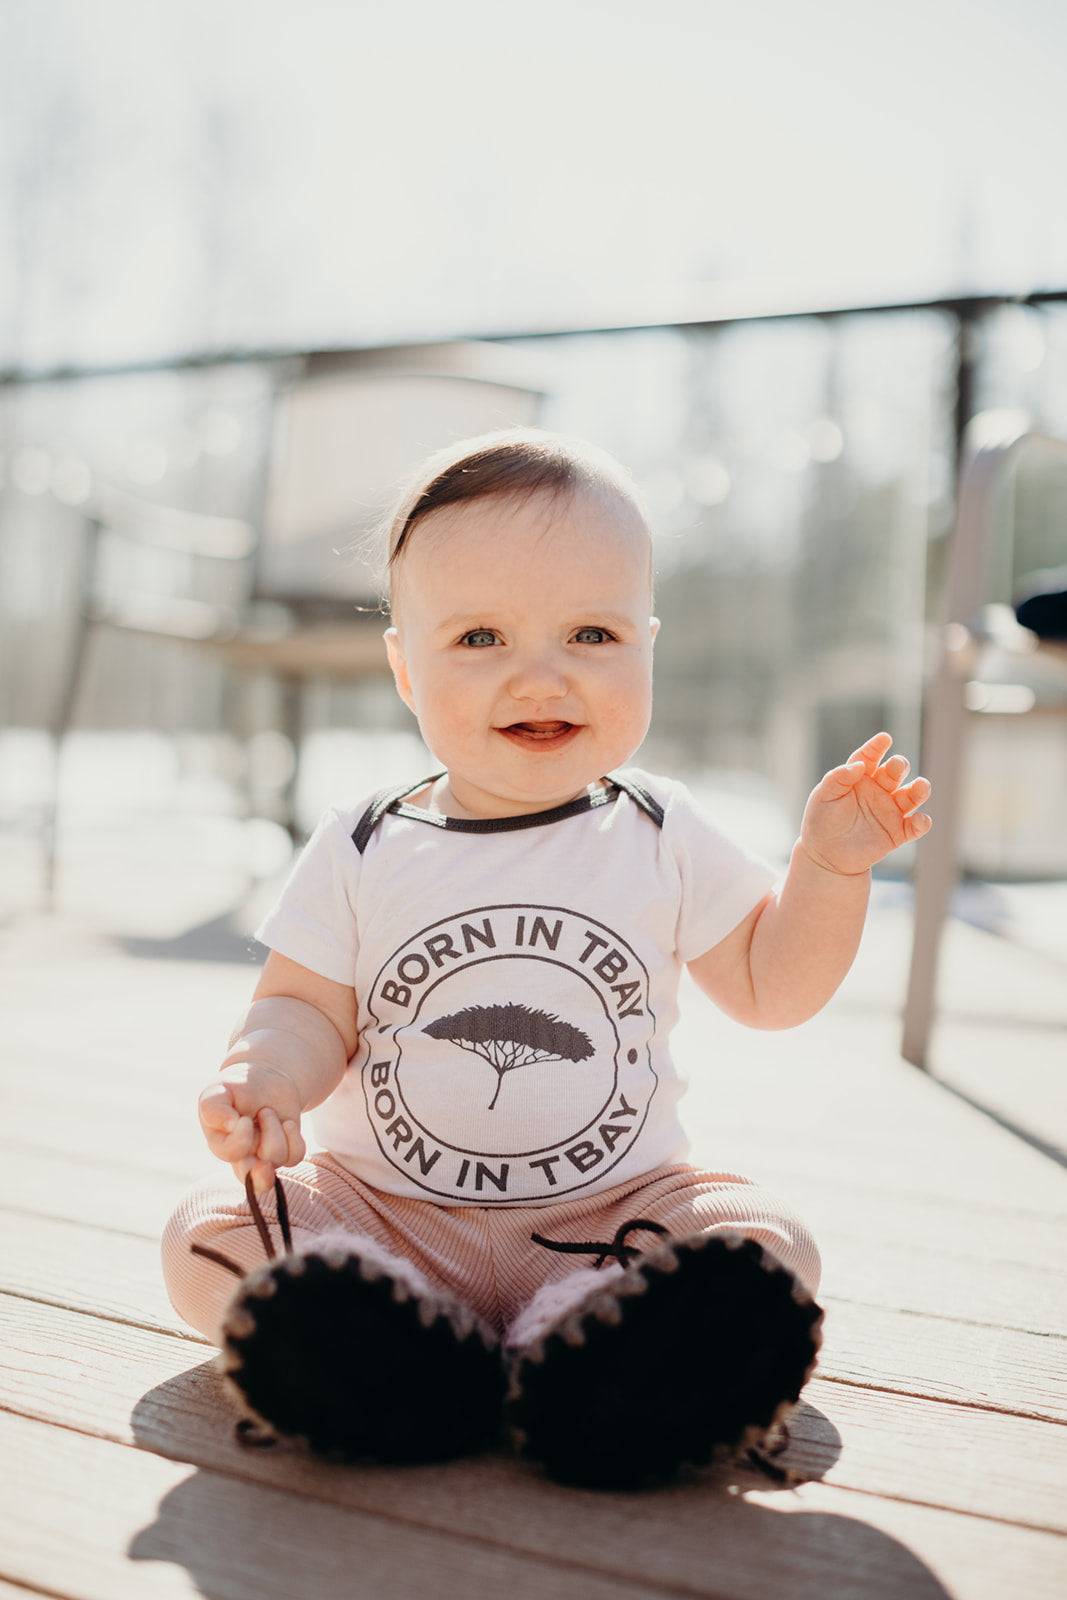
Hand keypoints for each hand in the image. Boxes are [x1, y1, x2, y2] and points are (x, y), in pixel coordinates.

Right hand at [198, 1061, 306, 1194]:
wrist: (264, 1077)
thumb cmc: (236, 1086)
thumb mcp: (217, 1090)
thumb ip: (213, 1107)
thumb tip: (230, 1125)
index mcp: (221, 1143)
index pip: (230, 1154)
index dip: (240, 1140)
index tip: (243, 1118)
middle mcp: (243, 1155)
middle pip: (251, 1180)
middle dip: (260, 1175)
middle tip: (263, 1163)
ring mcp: (266, 1154)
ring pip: (276, 1159)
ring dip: (275, 1131)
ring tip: (267, 1111)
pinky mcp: (287, 1149)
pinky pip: (295, 1156)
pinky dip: (295, 1139)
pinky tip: (287, 1123)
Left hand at [800, 732, 931, 877]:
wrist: (825, 856)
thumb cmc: (822, 822)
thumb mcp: (823, 797)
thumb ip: (838, 778)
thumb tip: (859, 765)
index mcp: (859, 778)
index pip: (869, 757)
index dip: (876, 747)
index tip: (884, 738)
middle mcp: (878, 790)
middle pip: (895, 772)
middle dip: (899, 766)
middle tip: (897, 766)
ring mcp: (890, 811)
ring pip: (912, 795)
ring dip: (920, 790)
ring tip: (922, 786)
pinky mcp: (897, 833)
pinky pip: (915, 826)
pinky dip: (922, 822)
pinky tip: (919, 820)